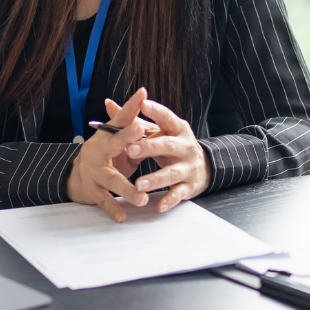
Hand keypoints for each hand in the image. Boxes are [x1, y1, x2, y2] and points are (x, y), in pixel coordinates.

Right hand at [66, 89, 156, 221]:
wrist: (73, 177)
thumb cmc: (103, 157)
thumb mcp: (115, 141)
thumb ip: (131, 129)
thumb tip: (147, 106)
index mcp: (107, 136)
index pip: (121, 118)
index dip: (131, 106)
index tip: (143, 94)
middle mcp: (99, 150)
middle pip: (114, 143)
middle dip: (126, 137)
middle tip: (140, 130)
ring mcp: (94, 171)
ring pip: (112, 179)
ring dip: (127, 189)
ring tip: (142, 198)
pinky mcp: (91, 190)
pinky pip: (104, 200)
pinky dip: (113, 209)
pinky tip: (122, 217)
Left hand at [127, 97, 210, 213]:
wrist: (202, 167)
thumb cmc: (172, 145)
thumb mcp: (157, 131)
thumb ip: (132, 120)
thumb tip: (107, 103)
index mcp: (177, 129)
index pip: (166, 117)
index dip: (155, 111)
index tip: (143, 104)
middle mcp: (185, 146)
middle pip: (168, 145)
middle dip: (149, 147)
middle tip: (130, 149)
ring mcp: (188, 166)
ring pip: (172, 172)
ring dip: (155, 179)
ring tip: (139, 184)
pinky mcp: (189, 186)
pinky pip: (178, 194)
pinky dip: (169, 200)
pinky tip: (159, 206)